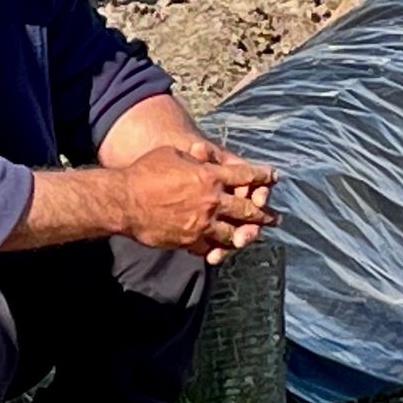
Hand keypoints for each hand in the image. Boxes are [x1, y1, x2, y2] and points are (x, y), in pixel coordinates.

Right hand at [118, 147, 276, 255]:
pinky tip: (222, 248)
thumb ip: (194, 157)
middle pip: (247, 210)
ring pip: (233, 233)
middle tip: (276, 218)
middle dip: (264, 214)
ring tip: (254, 237)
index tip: (274, 177)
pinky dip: (218, 247)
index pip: (244, 176)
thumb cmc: (145, 172)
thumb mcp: (172, 154)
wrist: (125, 201)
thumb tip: (202, 156)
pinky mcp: (190, 241)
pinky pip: (210, 247)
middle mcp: (211, 201)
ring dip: (246, 235)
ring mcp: (202, 224)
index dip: (262, 176)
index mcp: (209, 176)